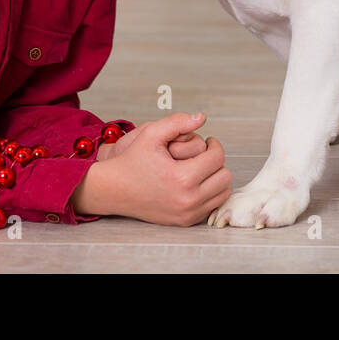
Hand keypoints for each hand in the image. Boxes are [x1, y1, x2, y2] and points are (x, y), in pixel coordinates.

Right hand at [91, 112, 230, 226]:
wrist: (114, 189)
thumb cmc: (132, 159)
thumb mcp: (151, 134)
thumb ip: (178, 121)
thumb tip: (202, 117)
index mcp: (182, 177)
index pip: (217, 158)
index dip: (215, 145)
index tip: (208, 141)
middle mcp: (188, 199)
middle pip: (224, 176)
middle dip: (216, 161)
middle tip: (204, 154)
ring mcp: (187, 213)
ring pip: (222, 193)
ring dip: (216, 178)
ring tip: (201, 167)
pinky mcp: (185, 222)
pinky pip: (212, 206)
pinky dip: (209, 193)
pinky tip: (196, 182)